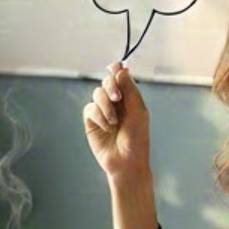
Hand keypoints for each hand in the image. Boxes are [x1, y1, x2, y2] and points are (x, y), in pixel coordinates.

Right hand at [83, 62, 150, 182]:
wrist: (126, 161)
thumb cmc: (137, 139)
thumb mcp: (138, 112)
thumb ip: (130, 90)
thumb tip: (121, 69)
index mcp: (129, 98)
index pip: (121, 77)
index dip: (116, 69)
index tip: (115, 66)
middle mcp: (115, 102)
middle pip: (107, 82)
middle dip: (111, 87)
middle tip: (117, 97)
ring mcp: (102, 111)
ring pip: (97, 94)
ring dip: (106, 106)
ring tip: (114, 121)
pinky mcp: (91, 121)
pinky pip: (90, 109)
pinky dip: (99, 116)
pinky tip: (107, 127)